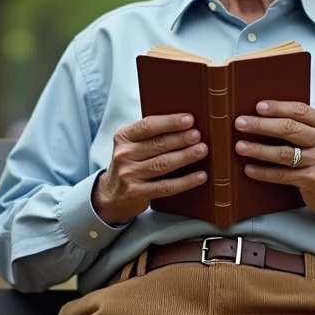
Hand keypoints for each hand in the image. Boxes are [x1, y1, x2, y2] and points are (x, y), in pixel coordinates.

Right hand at [92, 113, 208, 224]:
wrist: (112, 195)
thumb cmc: (131, 163)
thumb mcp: (132, 144)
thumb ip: (151, 134)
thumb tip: (186, 124)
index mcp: (123, 137)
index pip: (148, 126)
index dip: (170, 122)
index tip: (189, 119)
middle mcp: (124, 154)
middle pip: (158, 144)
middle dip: (181, 139)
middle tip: (199, 135)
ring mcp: (129, 174)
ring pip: (163, 164)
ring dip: (185, 156)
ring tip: (202, 150)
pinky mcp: (137, 193)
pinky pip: (166, 186)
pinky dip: (185, 181)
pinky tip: (200, 176)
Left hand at [234, 101, 314, 223]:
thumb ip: (304, 127)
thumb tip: (267, 115)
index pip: (300, 110)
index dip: (277, 107)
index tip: (258, 107)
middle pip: (288, 128)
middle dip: (260, 125)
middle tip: (240, 123)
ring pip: (282, 152)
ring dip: (257, 149)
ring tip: (240, 146)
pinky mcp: (312, 180)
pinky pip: (281, 174)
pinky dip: (262, 172)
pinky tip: (249, 169)